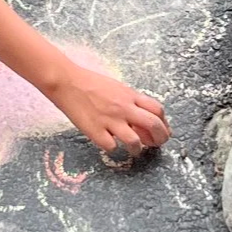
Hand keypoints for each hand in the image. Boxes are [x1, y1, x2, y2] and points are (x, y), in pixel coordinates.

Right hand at [44, 61, 170, 154]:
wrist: (66, 81)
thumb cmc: (90, 82)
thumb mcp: (116, 87)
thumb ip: (131, 101)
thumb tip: (143, 118)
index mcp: (130, 96)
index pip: (158, 110)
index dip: (164, 123)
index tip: (162, 130)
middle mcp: (124, 108)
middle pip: (154, 126)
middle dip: (160, 139)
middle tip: (156, 144)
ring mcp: (110, 120)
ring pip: (135, 142)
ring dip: (138, 149)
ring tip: (133, 149)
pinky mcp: (95, 132)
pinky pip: (111, 146)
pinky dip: (112, 147)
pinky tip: (109, 142)